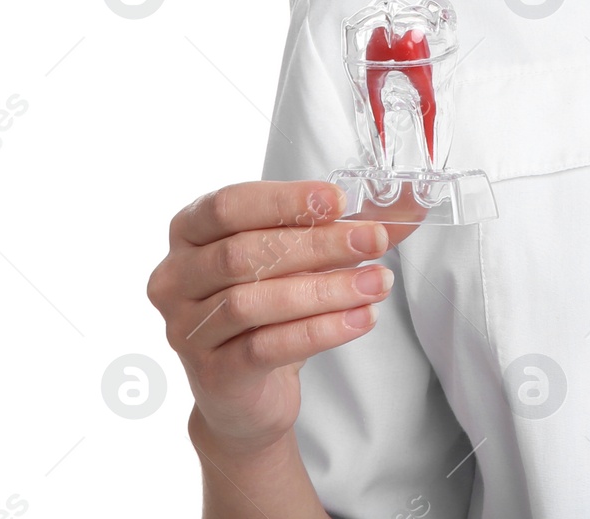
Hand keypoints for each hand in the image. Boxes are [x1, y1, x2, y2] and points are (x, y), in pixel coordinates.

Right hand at [147, 179, 417, 456]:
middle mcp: (176, 278)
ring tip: (379, 282)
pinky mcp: (211, 375)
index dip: (285, 200)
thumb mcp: (303, 256)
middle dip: (318, 244)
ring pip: (253, 302)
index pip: (228, 205)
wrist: (245, 392)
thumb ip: (350, 224)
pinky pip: (265, 347)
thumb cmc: (271, 304)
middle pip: (245, 252)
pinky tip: (361, 318)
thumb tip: (413, 199)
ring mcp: (185, 329)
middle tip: (374, 241)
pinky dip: (320, 330)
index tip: (340, 201)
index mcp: (190, 232)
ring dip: (326, 289)